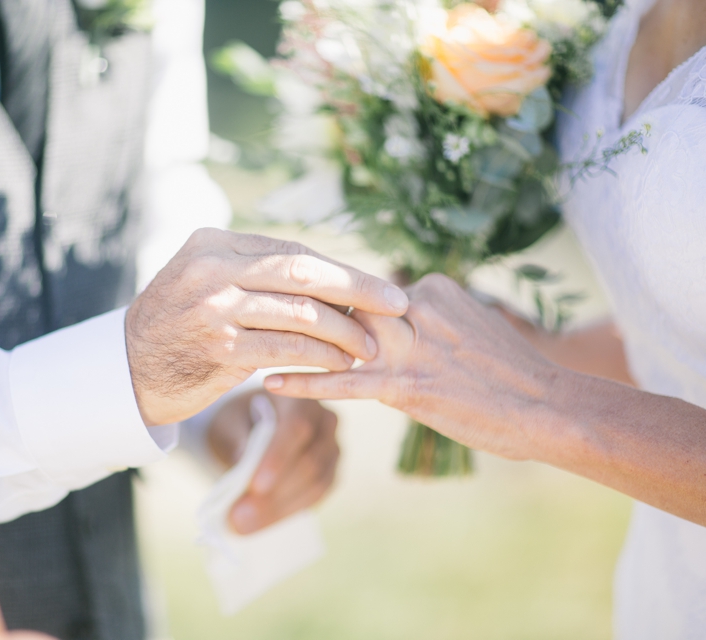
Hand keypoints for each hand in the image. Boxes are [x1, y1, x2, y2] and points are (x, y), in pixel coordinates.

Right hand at [126, 228, 408, 425]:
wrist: (127, 369)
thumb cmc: (177, 324)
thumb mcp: (203, 279)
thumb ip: (252, 270)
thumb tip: (327, 276)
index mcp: (213, 243)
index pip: (293, 251)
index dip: (341, 270)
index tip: (376, 284)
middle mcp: (213, 268)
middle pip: (304, 273)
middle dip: (358, 289)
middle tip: (396, 305)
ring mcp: (215, 308)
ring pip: (301, 313)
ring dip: (344, 332)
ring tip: (369, 347)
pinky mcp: (220, 349)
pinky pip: (287, 350)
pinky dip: (320, 357)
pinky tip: (340, 365)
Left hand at [206, 391, 338, 534]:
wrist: (252, 423)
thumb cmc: (239, 417)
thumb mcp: (229, 421)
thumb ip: (237, 438)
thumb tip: (245, 464)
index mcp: (301, 398)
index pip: (297, 428)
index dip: (278, 458)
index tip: (254, 486)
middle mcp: (325, 422)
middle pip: (309, 462)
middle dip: (274, 494)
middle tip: (237, 517)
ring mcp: (332, 450)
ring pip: (315, 485)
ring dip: (278, 509)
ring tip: (241, 525)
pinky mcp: (329, 474)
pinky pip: (314, 497)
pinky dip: (286, 512)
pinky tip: (260, 522)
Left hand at [264, 274, 557, 460]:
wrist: (551, 406)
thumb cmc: (512, 372)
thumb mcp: (470, 325)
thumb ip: (428, 316)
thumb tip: (394, 317)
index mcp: (433, 288)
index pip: (364, 288)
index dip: (327, 296)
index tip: (289, 291)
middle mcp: (418, 308)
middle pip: (343, 304)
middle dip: (299, 310)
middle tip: (252, 307)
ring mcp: (412, 346)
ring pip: (337, 337)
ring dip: (290, 339)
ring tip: (246, 340)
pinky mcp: (409, 385)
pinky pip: (345, 382)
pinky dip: (305, 382)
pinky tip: (270, 384)